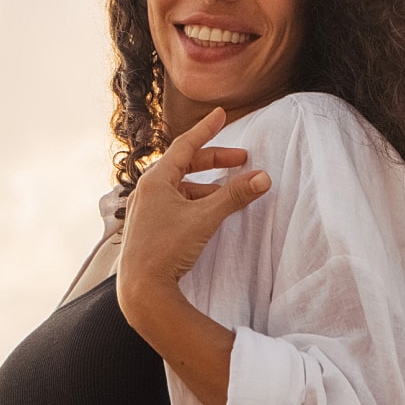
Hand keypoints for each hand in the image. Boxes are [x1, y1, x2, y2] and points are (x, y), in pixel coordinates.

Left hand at [118, 106, 271, 310]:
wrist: (142, 289)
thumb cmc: (166, 250)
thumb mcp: (205, 218)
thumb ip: (234, 196)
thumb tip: (263, 177)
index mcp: (155, 180)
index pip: (185, 145)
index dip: (207, 130)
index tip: (221, 115)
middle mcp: (147, 191)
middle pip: (184, 165)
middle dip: (214, 161)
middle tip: (241, 159)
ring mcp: (146, 210)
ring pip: (181, 187)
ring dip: (208, 186)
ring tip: (231, 192)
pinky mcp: (149, 228)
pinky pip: (176, 204)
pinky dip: (196, 202)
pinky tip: (211, 213)